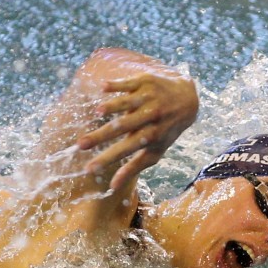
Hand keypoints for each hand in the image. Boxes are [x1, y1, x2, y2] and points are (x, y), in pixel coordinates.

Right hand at [77, 69, 197, 190]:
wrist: (187, 100)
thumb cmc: (164, 130)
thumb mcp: (154, 151)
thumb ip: (133, 168)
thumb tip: (112, 187)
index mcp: (152, 135)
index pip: (126, 149)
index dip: (108, 158)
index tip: (89, 168)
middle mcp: (151, 116)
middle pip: (123, 126)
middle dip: (101, 136)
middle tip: (80, 144)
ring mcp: (149, 97)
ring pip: (128, 102)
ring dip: (113, 106)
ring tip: (97, 112)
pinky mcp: (146, 81)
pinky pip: (129, 83)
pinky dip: (117, 84)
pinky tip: (103, 87)